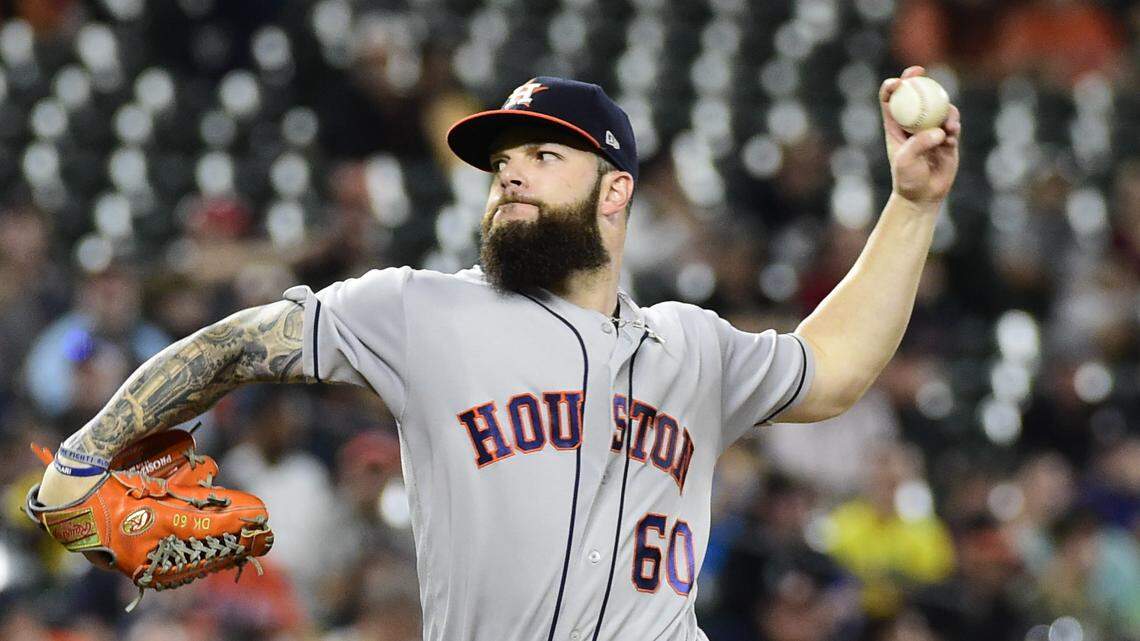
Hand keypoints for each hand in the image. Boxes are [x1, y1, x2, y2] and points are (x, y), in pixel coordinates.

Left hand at [880, 66, 961, 205]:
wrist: (923, 196)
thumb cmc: (907, 178)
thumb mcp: (906, 160)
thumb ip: (919, 144)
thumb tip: (938, 131)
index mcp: (895, 126)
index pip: (890, 101)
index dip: (892, 86)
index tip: (898, 81)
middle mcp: (913, 124)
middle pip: (916, 95)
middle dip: (917, 78)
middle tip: (921, 70)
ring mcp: (931, 129)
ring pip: (938, 107)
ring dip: (943, 109)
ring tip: (948, 124)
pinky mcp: (947, 138)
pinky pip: (952, 124)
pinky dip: (953, 125)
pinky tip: (951, 134)